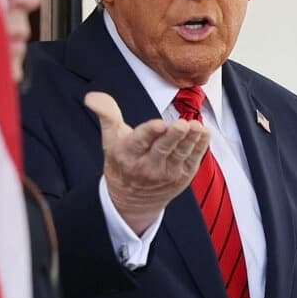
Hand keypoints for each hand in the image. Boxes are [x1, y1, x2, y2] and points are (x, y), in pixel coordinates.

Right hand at [84, 91, 209, 234]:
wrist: (133, 200)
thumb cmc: (122, 162)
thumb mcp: (110, 139)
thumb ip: (106, 114)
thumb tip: (92, 97)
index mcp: (128, 154)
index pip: (139, 141)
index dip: (150, 133)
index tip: (158, 124)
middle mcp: (147, 166)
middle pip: (163, 148)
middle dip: (173, 136)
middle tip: (183, 124)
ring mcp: (166, 173)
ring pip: (180, 154)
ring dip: (190, 140)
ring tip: (196, 127)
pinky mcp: (182, 177)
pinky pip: (193, 160)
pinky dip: (200, 147)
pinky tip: (204, 133)